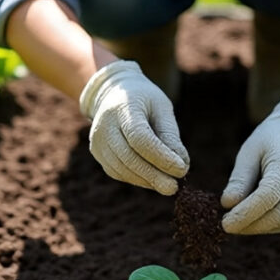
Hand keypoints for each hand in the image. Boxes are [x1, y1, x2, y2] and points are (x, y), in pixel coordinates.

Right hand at [79, 59, 188, 194]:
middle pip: (129, 157)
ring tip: (168, 185)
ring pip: (122, 169)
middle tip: (174, 187)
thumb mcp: (162, 107)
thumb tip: (182, 164)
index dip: (161, 156)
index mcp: (123, 107)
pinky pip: (117, 172)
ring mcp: (98, 140)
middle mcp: (105, 125)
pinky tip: (152, 180)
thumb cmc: (144, 99)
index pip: (140, 138)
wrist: (113, 92)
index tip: (182, 169)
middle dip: (154, 175)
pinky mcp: (97, 152)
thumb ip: (170, 134)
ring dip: (146, 180)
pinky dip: (137, 179)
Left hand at [220, 92, 279, 233]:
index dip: (246, 214)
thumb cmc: (270, 139)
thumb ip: (239, 179)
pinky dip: (269, 224)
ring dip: (258, 228)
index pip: (268, 197)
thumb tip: (227, 205)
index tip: (225, 224)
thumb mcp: (249, 152)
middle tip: (227, 225)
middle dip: (250, 225)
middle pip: (278, 215)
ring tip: (238, 222)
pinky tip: (254, 218)